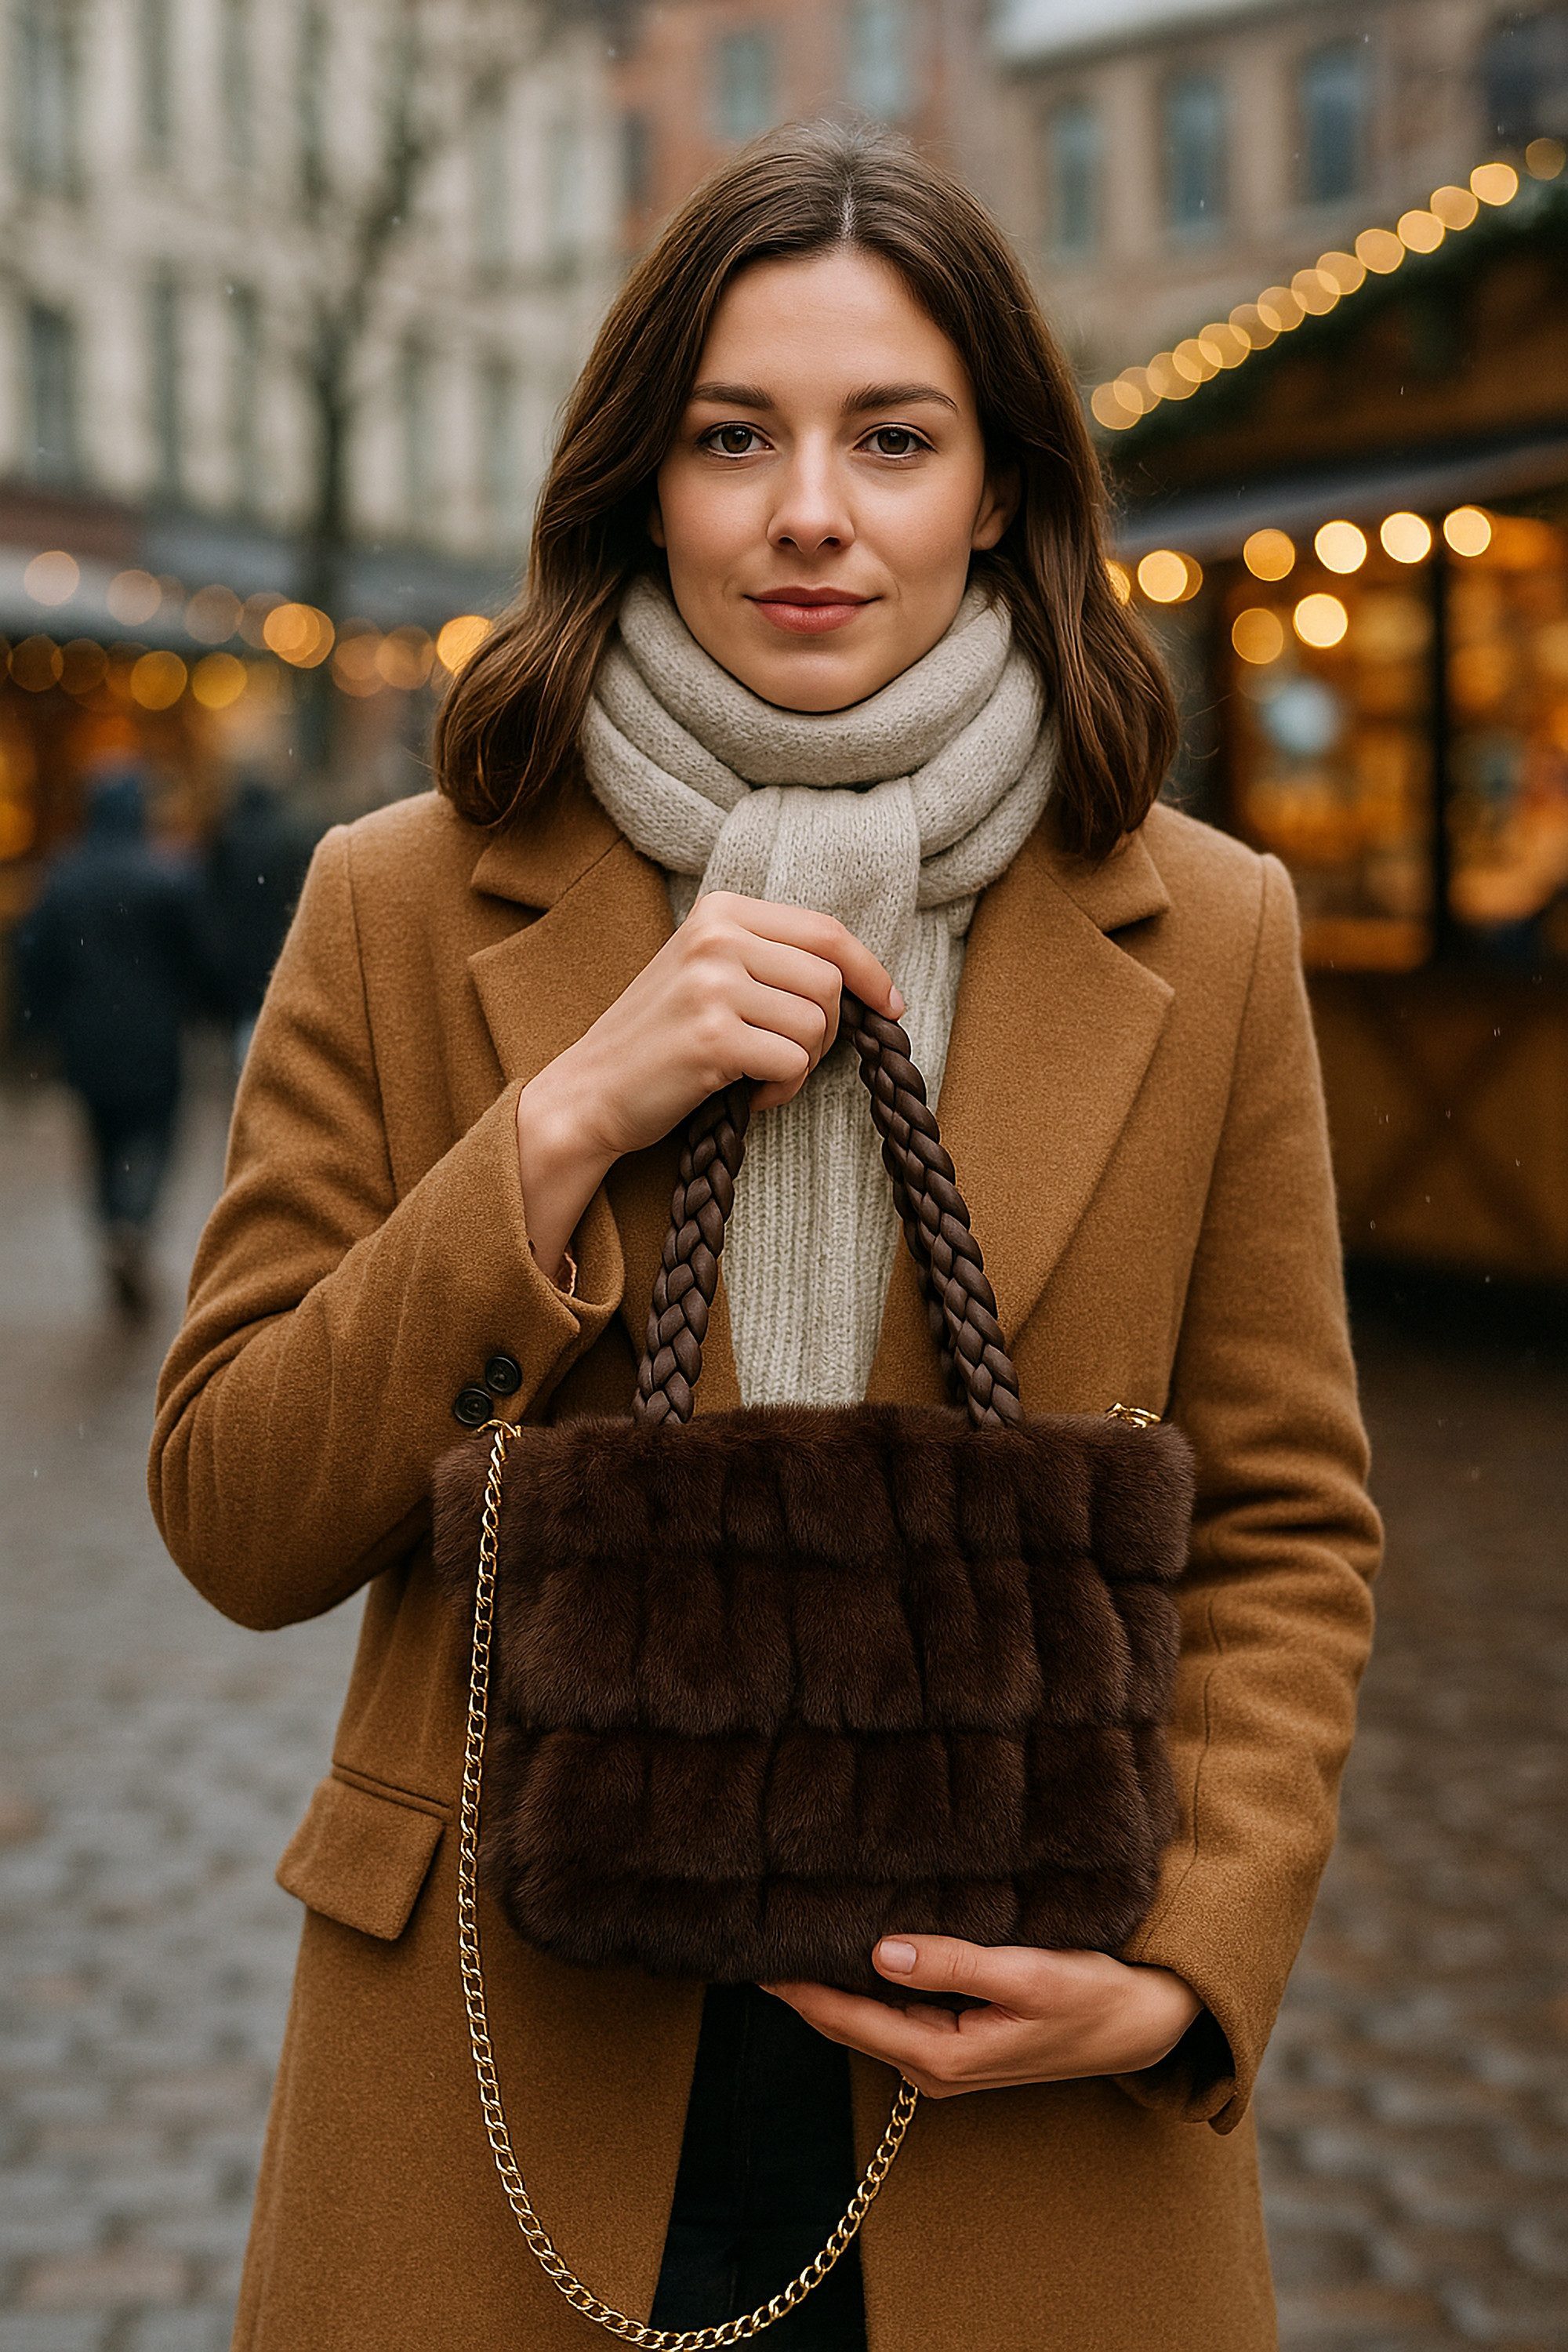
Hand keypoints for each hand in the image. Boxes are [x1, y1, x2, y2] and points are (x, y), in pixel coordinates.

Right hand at [515, 893, 900, 1279]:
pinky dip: (781, 1090)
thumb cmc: (659, 1039)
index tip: (889, 1005)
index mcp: (720, 911)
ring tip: (758, 1076)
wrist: (589, 1091)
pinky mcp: (712, 1036)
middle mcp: (716, 937)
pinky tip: (745, 1096)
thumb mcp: (707, 973)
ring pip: (817, 1024)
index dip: (870, 971)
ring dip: (801, 1065)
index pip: (825, 932)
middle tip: (788, 1058)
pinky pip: (793, 1063)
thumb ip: (769, 959)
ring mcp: (712, 984)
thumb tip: (862, 978)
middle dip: (828, 1031)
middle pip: (828, 980)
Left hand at [762, 1936, 1202, 2099]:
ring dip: (830, 1978)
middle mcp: (932, 2063)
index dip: (796, 1986)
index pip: (845, 2017)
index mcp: (941, 2055)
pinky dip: (865, 1979)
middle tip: (755, 1927)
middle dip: (802, 1981)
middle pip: (846, 2018)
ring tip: (788, 1929)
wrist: (1140, 2024)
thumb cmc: (1090, 1998)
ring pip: (867, 2012)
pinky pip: (893, 2008)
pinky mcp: (956, 2036)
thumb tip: (881, 1950)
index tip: (753, 1951)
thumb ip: (954, 1963)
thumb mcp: (1026, 1975)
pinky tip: (849, 1944)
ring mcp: (942, 2054)